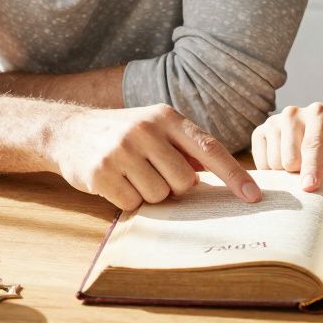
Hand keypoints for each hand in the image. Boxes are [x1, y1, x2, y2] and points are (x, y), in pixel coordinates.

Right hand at [48, 104, 261, 209]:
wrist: (69, 131)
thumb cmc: (124, 134)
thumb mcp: (156, 128)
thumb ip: (187, 148)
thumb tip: (226, 178)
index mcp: (167, 117)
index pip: (210, 149)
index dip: (234, 175)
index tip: (253, 196)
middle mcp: (146, 130)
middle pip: (184, 183)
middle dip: (173, 187)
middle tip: (152, 173)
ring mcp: (122, 150)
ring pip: (159, 196)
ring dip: (149, 194)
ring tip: (132, 175)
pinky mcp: (101, 172)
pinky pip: (133, 204)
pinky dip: (128, 200)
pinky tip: (116, 182)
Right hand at [250, 103, 322, 191]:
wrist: (316, 136)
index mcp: (319, 113)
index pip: (312, 144)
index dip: (312, 168)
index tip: (310, 187)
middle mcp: (293, 113)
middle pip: (290, 158)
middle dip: (300, 174)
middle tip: (310, 173)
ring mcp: (273, 121)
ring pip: (274, 163)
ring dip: (287, 174)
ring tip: (299, 167)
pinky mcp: (259, 132)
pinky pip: (261, 164)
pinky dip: (273, 172)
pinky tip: (285, 165)